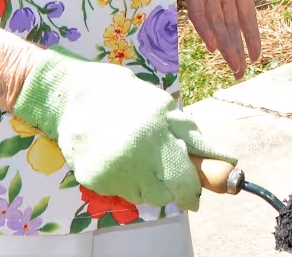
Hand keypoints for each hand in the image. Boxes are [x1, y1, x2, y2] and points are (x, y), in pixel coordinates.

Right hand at [12, 50, 230, 210]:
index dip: (203, 183)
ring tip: (145, 162)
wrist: (69, 96)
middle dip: (183, 190)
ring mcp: (117, 167)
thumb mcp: (161, 104)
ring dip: (156, 187)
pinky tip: (124, 163)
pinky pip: (126, 195)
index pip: (190, 173)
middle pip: (174, 190)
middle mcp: (139, 149)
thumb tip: (222, 157)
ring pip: (151, 197)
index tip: (212, 186)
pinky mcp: (99, 179)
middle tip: (182, 184)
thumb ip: (189, 133)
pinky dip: (131, 185)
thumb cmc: (119, 95)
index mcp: (159, 126)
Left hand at [167, 0, 283, 77]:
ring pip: (216, 23)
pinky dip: (205, 28)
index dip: (251, 35)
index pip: (246, 15)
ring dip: (224, 46)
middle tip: (241, 74)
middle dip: (236, 50)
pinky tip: (212, 44)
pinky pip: (197, 10)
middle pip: (231, 26)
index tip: (257, 55)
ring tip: (231, 67)